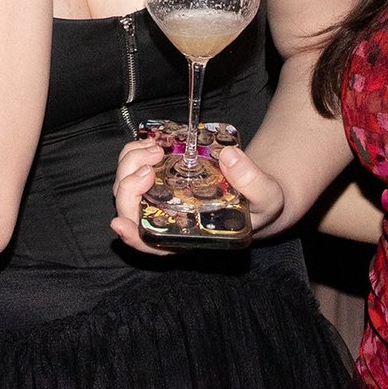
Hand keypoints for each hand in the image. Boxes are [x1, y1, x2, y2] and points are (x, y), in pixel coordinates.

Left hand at [107, 135, 287, 254]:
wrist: (258, 191)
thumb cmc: (260, 204)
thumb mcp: (267, 196)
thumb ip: (252, 181)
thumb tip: (230, 157)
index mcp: (188, 235)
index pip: (152, 245)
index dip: (133, 237)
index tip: (120, 223)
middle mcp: (168, 220)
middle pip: (131, 210)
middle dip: (130, 184)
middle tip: (152, 160)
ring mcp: (160, 198)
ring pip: (127, 188)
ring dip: (130, 164)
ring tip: (154, 147)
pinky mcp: (160, 178)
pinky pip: (134, 168)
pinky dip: (135, 154)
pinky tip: (152, 143)